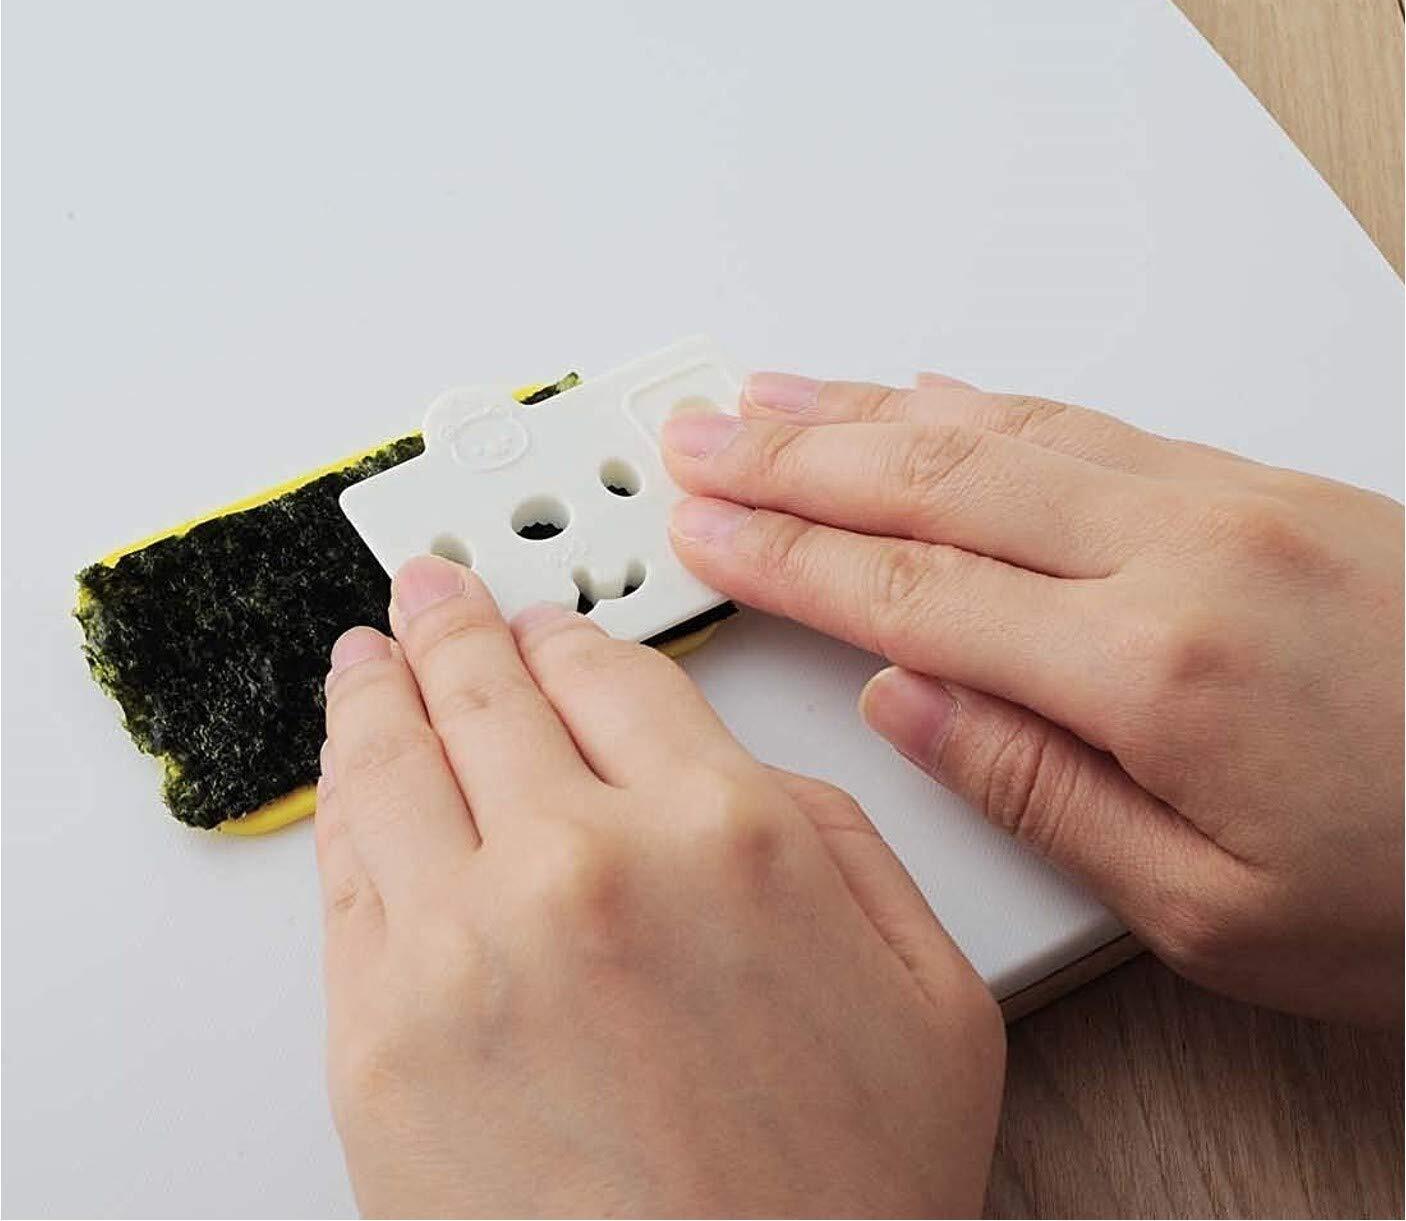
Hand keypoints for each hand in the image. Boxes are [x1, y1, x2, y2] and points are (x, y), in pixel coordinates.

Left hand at [316, 556, 1004, 1218]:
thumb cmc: (836, 1208)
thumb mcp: (933, 997)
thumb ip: (844, 842)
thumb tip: (743, 770)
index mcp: (726, 836)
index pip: (614, 674)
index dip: (574, 635)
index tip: (553, 624)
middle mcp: (586, 866)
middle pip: (489, 688)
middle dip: (457, 622)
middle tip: (435, 587)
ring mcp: (464, 947)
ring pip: (393, 758)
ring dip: (376, 684)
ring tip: (367, 651)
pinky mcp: (378, 1039)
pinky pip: (345, 875)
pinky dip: (342, 798)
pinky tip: (348, 772)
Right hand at [662, 371, 1403, 1024]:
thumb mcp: (1213, 909)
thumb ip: (1037, 789)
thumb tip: (910, 705)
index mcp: (1153, 668)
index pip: (909, 590)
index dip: (786, 554)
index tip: (705, 527)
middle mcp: (1185, 552)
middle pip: (933, 479)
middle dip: (791, 454)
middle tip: (698, 433)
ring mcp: (1228, 501)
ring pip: (998, 429)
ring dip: (865, 410)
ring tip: (772, 396)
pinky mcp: (1263, 487)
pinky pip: (1079, 422)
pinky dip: (978, 401)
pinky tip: (924, 391)